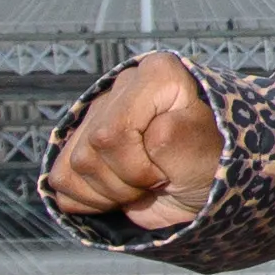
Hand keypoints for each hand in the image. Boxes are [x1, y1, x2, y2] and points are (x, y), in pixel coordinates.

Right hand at [50, 53, 225, 231]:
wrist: (206, 187)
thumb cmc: (212, 163)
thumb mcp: (204, 153)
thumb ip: (176, 138)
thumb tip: (148, 134)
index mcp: (157, 74)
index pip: (112, 133)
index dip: (137, 166)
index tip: (168, 171)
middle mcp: (123, 86)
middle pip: (89, 153)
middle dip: (125, 182)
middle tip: (159, 180)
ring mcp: (98, 114)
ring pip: (71, 167)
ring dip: (109, 193)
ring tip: (142, 185)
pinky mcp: (82, 143)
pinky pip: (61, 180)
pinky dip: (90, 200)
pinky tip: (120, 191)